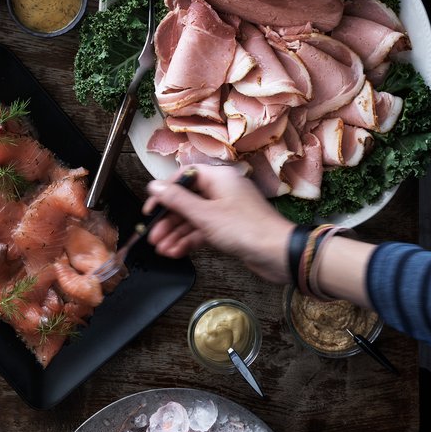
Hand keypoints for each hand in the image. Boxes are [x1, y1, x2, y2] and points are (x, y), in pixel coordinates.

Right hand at [143, 164, 293, 283]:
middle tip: (153, 235)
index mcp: (219, 178)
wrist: (278, 254)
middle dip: (169, 219)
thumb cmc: (246, 229)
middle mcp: (223, 191)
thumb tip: (155, 186)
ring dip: (177, 233)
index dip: (165, 192)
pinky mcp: (230, 229)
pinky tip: (176, 252)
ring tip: (161, 248)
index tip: (151, 208)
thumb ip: (178, 200)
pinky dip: (190, 240)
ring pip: (194, 218)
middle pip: (188, 200)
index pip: (184, 177)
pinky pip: (204, 230)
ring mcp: (227, 210)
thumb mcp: (205, 215)